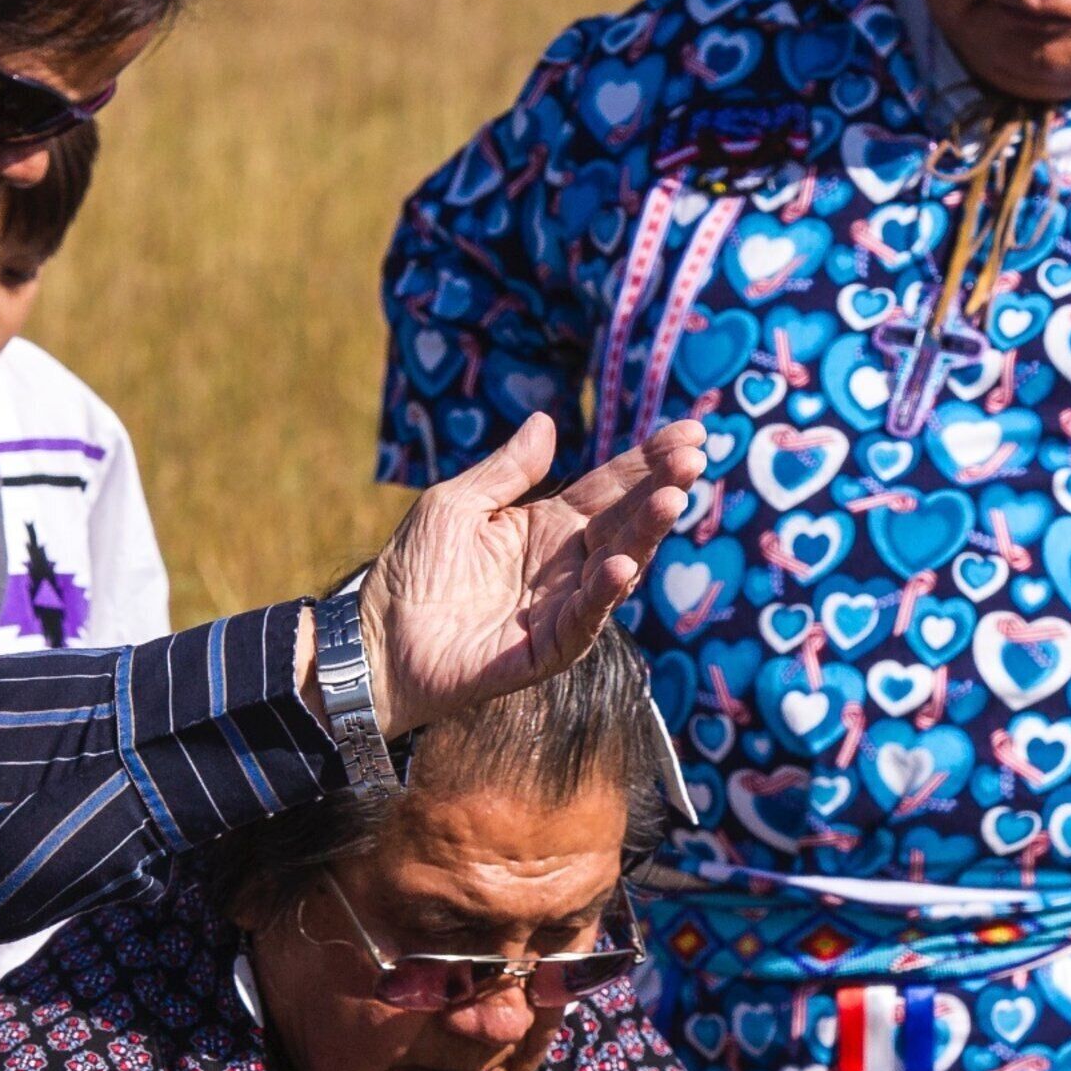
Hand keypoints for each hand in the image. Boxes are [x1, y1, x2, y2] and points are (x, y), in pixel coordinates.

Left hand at [353, 416, 704, 734]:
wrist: (376, 641)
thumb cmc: (411, 572)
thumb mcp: (454, 504)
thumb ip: (505, 471)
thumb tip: (546, 421)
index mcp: (547, 526)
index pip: (608, 488)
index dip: (646, 461)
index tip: (690, 433)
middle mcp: (565, 565)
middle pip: (624, 521)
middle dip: (661, 488)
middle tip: (694, 457)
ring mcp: (562, 607)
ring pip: (617, 566)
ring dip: (646, 534)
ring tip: (671, 498)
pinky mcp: (549, 649)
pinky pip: (584, 619)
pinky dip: (603, 593)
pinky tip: (619, 563)